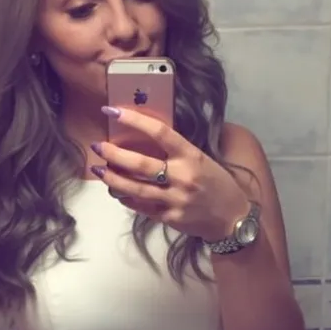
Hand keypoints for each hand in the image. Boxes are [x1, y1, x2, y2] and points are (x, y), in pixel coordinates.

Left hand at [92, 106, 248, 243]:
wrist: (232, 218)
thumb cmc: (215, 183)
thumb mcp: (201, 159)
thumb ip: (176, 150)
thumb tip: (144, 137)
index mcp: (191, 156)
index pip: (160, 133)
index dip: (134, 120)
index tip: (113, 111)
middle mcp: (183, 177)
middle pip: (141, 164)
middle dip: (114, 155)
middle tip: (98, 147)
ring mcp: (175, 199)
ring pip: (136, 189)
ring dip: (113, 179)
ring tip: (99, 170)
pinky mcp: (170, 218)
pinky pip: (142, 207)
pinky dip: (126, 198)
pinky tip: (116, 191)